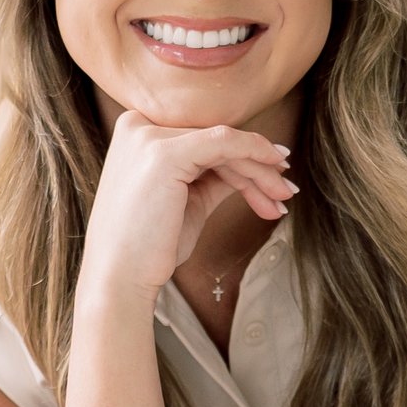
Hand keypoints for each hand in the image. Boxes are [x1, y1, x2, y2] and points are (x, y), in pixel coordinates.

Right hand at [77, 113, 294, 310]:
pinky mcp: (163, 153)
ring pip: (223, 143)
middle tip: (285, 191)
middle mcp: (137, 127)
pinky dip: (254, 154)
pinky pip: (223, 143)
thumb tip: (252, 167)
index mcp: (135, 134)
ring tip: (282, 197)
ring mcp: (148, 138)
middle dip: (256, 168)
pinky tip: (276, 172)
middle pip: (213, 140)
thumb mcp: (188, 201)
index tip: (275, 172)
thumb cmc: (150, 247)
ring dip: (260, 171)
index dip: (242, 155)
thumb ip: (214, 178)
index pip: (200, 140)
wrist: (121, 279)